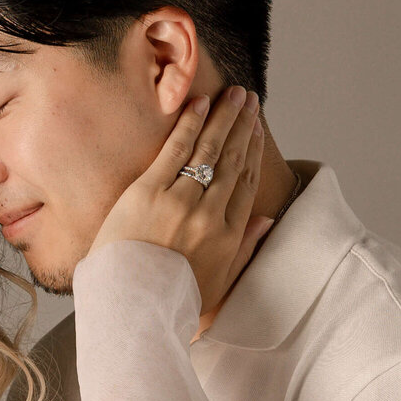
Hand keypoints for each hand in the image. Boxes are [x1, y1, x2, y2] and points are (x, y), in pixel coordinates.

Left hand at [91, 86, 270, 319]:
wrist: (132, 307)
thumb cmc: (171, 301)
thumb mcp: (218, 285)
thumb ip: (244, 250)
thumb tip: (268, 220)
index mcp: (227, 236)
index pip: (245, 183)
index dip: (253, 152)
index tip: (256, 130)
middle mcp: (209, 214)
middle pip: (232, 160)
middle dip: (242, 126)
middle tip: (248, 100)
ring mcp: (180, 202)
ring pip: (209, 150)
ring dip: (223, 117)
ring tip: (232, 93)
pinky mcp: (148, 193)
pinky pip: (175, 150)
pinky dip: (189, 125)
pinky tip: (200, 104)